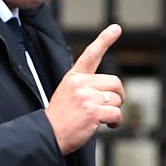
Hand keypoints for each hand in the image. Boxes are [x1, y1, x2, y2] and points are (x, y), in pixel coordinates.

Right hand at [45, 24, 123, 154]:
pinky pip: (116, 114)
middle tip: (111, 106)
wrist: (47, 136)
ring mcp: (86, 98)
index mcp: (73, 77)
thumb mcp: (67, 94)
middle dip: (118, 96)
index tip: (115, 29)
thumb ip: (85, 87)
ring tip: (103, 118)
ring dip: (114, 111)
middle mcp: (80, 84)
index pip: (91, 54)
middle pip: (114, 83)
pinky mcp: (92, 112)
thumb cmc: (59, 119)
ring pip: (116, 100)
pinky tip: (107, 124)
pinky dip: (115, 121)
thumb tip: (110, 91)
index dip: (104, 40)